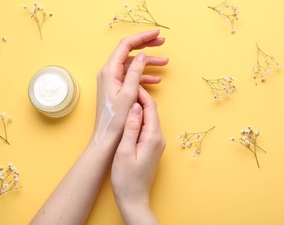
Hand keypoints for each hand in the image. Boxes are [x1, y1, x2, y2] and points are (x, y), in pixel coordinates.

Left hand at [92, 30, 167, 145]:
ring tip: (165, 62)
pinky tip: (156, 80)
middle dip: (146, 46)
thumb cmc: (116, 118)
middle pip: (129, 52)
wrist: (107, 136)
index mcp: (110, 70)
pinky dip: (143, 76)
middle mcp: (109, 72)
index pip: (126, 45)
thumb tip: (142, 54)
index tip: (157, 34)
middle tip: (162, 42)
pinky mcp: (116, 87)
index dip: (142, 37)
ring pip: (132, 65)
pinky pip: (131, 76)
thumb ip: (136, 72)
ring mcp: (112, 79)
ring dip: (148, 63)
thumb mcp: (129, 93)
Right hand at [111, 86, 165, 223]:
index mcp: (153, 137)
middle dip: (140, 98)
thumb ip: (131, 127)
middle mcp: (158, 138)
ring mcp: (156, 144)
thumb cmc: (126, 178)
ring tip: (125, 100)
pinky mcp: (152, 148)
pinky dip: (139, 119)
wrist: (133, 199)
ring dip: (139, 108)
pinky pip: (147, 127)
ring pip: (149, 119)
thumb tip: (135, 106)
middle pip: (151, 111)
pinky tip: (129, 118)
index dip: (140, 94)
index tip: (130, 84)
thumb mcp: (125, 151)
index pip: (150, 108)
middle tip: (126, 88)